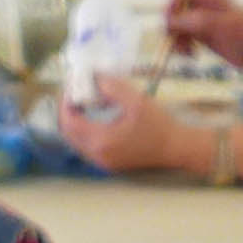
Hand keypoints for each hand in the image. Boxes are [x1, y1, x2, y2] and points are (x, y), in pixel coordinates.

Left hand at [58, 83, 204, 175]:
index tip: (72, 86)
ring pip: (75, 142)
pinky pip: (86, 148)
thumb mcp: (137, 100)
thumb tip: (95, 78)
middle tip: (74, 93)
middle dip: (67, 112)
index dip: (65, 102)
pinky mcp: (109, 163)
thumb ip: (113, 88)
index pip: (69, 122)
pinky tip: (93, 118)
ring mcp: (103, 162)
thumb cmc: (159, 125)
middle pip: (68, 133)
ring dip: (74, 122)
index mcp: (101, 140)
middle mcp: (98, 154)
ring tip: (83, 103)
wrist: (176, 149)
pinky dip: (84, 132)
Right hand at [163, 0, 242, 73]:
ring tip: (187, 53)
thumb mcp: (220, 26)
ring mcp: (201, 19)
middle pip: (175, 11)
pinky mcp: (202, 34)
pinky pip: (184, 37)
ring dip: (177, 39)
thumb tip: (170, 22)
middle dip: (173, 28)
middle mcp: (203, 4)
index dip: (171, 9)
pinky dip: (182, 46)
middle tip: (179, 45)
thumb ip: (195, 22)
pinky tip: (191, 55)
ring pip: (177, 26)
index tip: (170, 27)